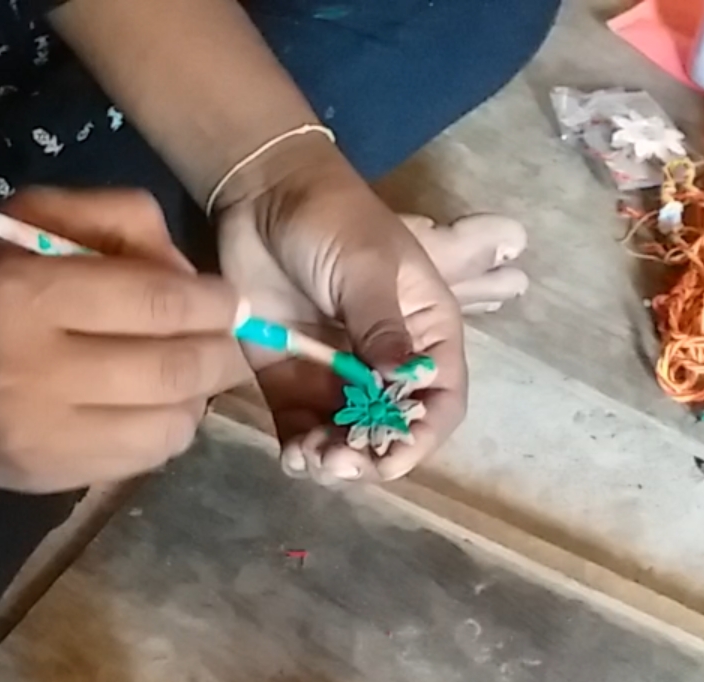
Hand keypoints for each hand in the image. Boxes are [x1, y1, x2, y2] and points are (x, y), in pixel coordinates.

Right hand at [0, 188, 250, 492]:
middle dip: (220, 349)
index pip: (156, 303)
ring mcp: (40, 439)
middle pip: (174, 369)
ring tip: (188, 369)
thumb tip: (192, 274)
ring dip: (197, 395)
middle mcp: (31, 374)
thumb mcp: (18, 220)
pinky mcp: (46, 480)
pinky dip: (165, 429)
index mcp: (21, 295)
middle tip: (227, 334)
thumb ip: (111, 220)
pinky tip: (151, 403)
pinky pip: (141, 461)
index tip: (228, 296)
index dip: (213, 300)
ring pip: (169, 425)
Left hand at [214, 137, 467, 483]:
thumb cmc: (331, 220)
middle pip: (393, 430)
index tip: (391, 456)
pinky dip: (301, 450)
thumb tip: (402, 379)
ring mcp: (338, 376)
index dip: (422, 435)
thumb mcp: (365, 266)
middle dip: (371, 456)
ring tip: (310, 458)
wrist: (262, 196)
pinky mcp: (294, 380)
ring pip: (348, 439)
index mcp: (425, 333)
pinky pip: (303, 429)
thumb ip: (381, 324)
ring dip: (334, 461)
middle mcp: (387, 364)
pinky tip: (292, 456)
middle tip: (338, 462)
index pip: (441, 399)